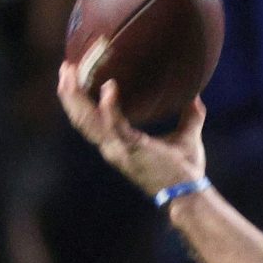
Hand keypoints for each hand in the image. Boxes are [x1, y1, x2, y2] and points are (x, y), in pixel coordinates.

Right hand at [55, 63, 207, 199]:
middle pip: (81, 118)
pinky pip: (114, 124)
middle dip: (70, 93)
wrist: (190, 196)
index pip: (90, 122)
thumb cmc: (186, 172)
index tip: (73, 78)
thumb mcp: (187, 138)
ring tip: (72, 71)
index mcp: (119, 145)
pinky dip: (110, 105)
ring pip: (87, 120)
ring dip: (78, 95)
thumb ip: (190, 117)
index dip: (78, 101)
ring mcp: (119, 150)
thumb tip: (197, 98)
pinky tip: (110, 86)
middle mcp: (113, 148)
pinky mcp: (131, 150)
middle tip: (65, 67)